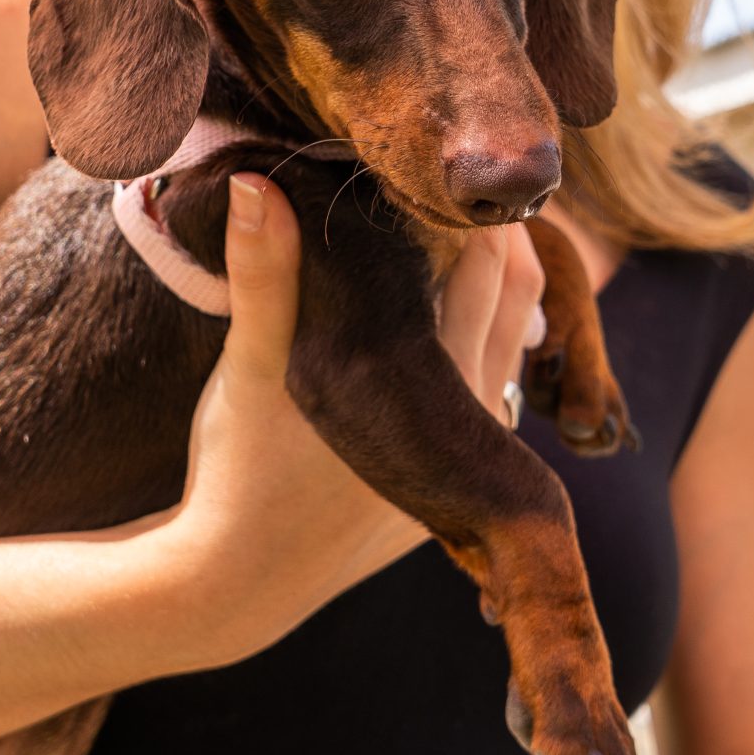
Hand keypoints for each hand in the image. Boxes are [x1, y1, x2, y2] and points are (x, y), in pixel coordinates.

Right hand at [158, 178, 546, 666]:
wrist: (234, 583)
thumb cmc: (240, 471)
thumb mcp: (251, 366)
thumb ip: (264, 273)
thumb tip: (257, 182)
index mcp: (444, 388)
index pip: (497, 273)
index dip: (479, 214)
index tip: (448, 172)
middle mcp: (478, 427)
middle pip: (519, 304)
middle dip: (496, 243)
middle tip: (455, 189)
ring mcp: (470, 461)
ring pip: (509, 349)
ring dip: (489, 294)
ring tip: (449, 237)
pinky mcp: (452, 482)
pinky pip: (486, 393)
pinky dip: (472, 342)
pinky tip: (435, 315)